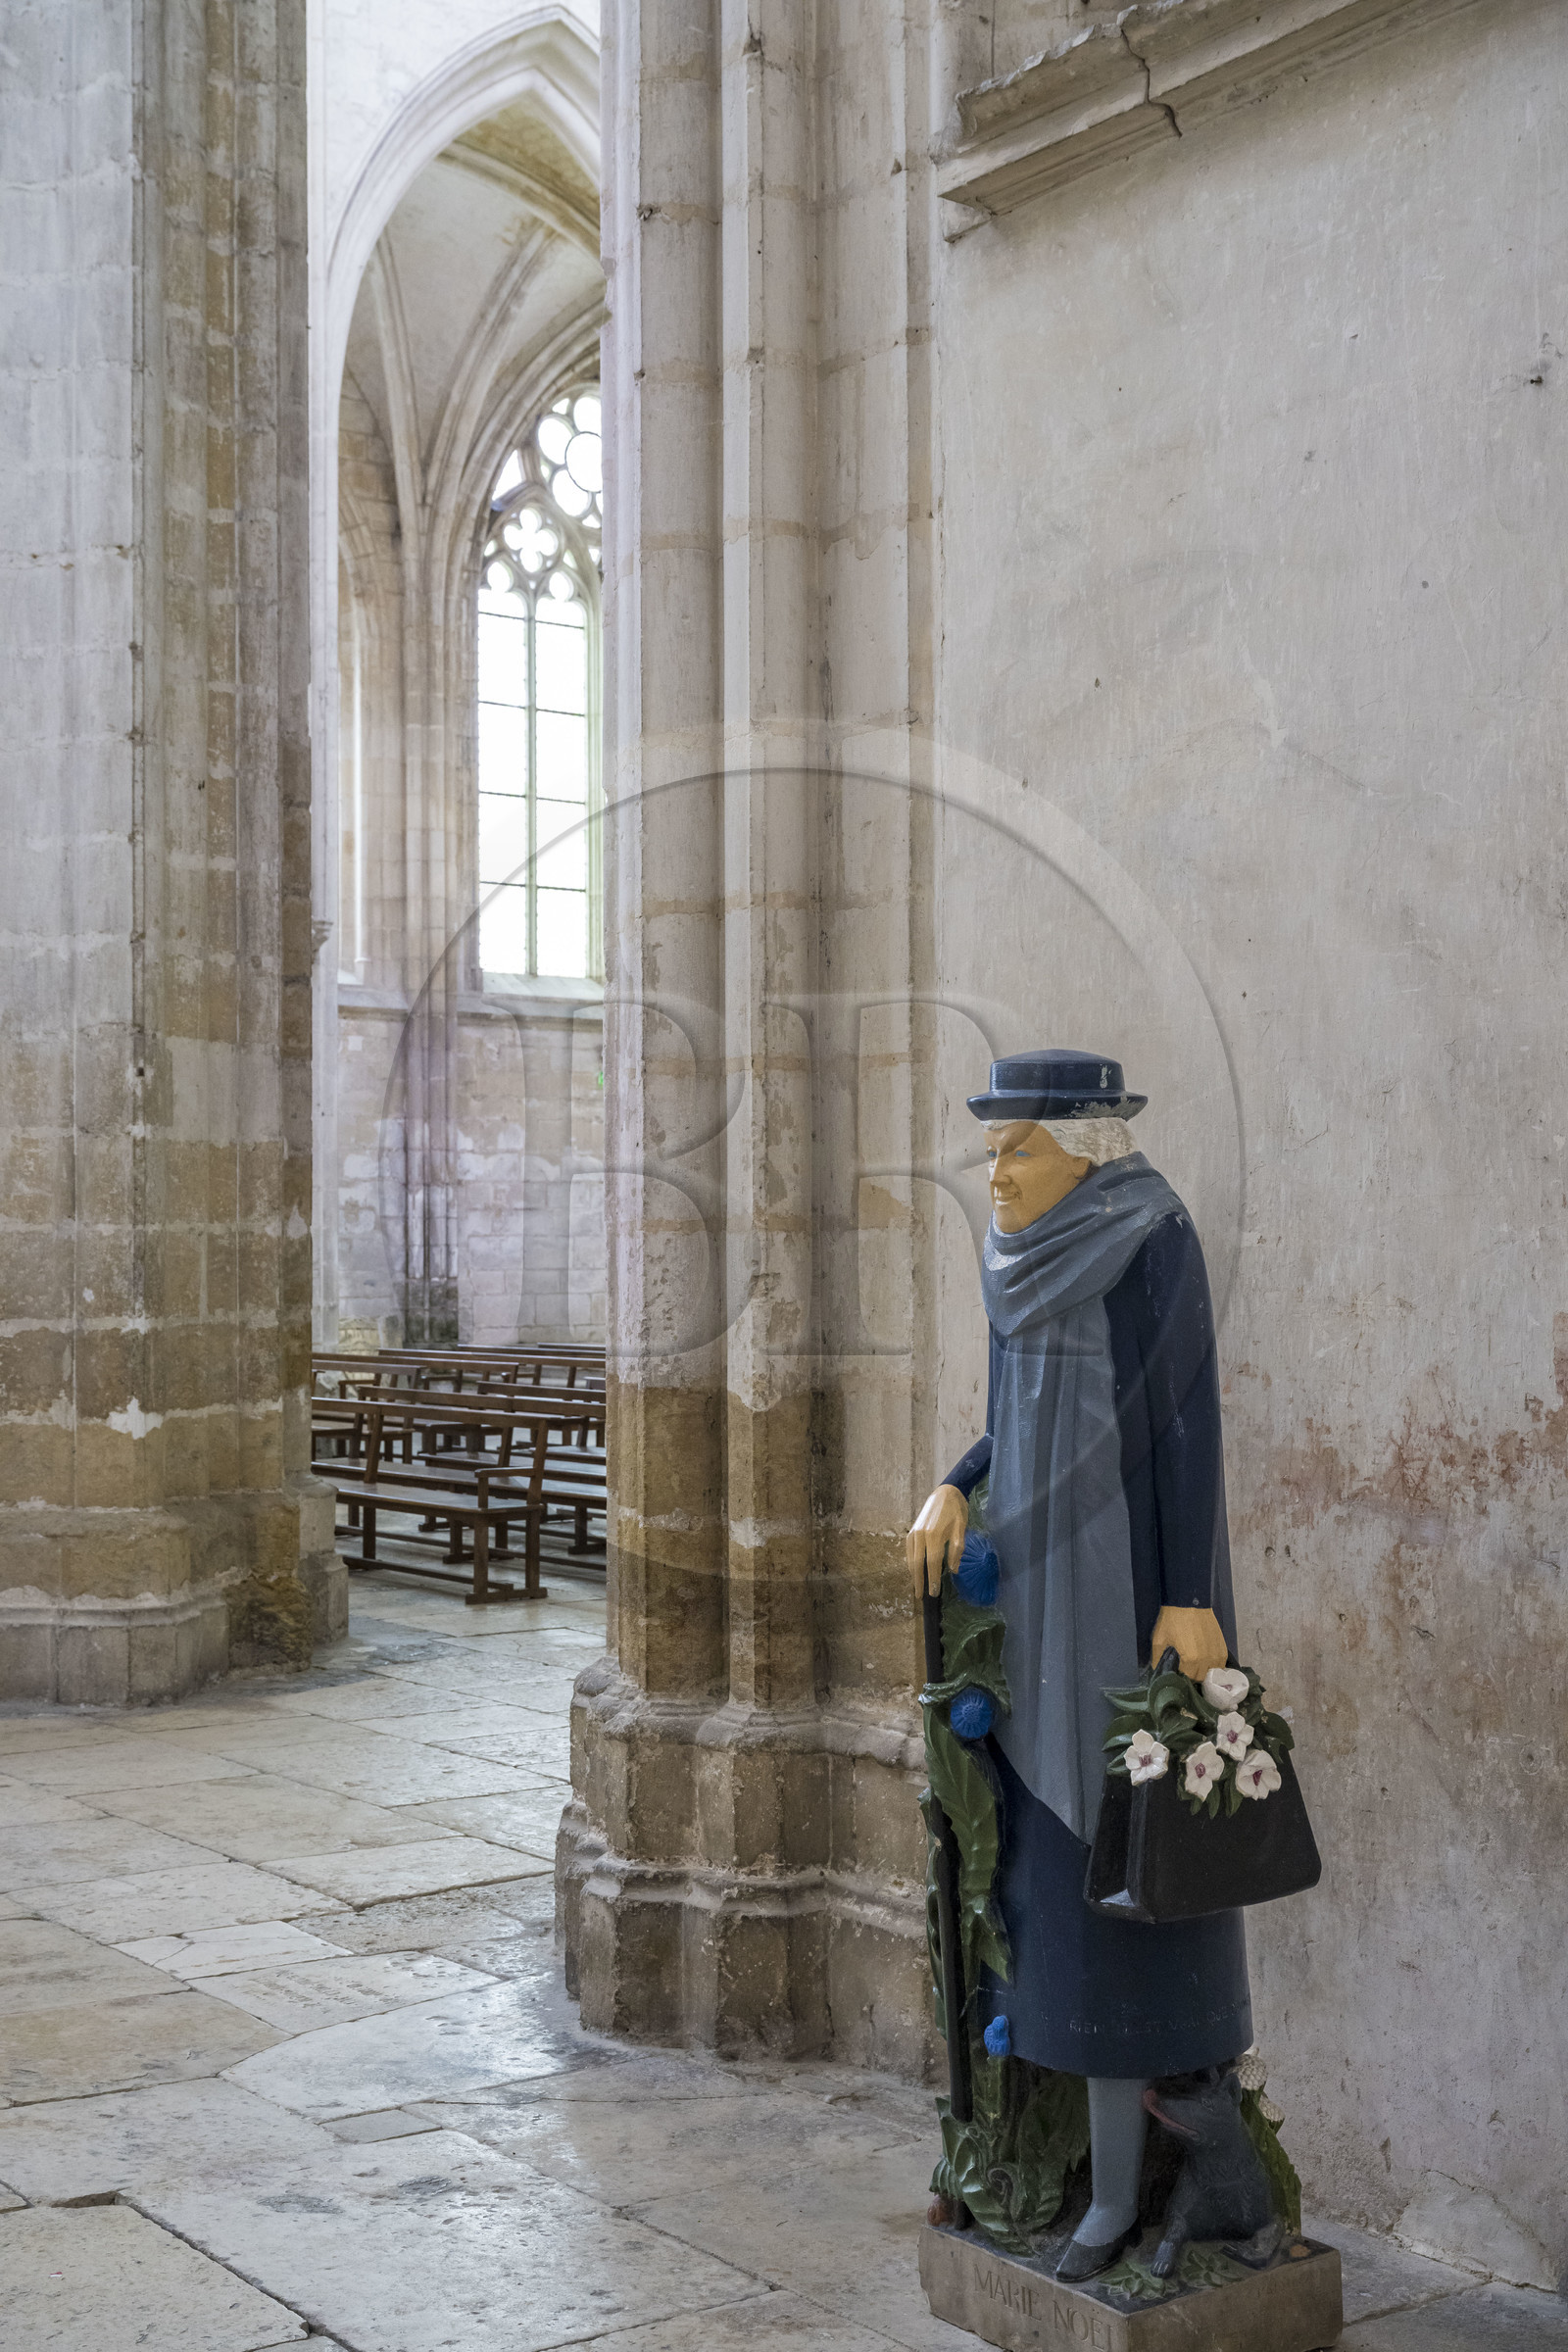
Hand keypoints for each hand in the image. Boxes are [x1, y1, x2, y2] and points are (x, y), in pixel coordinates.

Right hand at [907, 1484, 968, 1599]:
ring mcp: (914, 1532)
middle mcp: (921, 1535)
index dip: (933, 1579)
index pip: (932, 1563)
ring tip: (917, 1586)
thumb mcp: (961, 1530)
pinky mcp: (912, 1530)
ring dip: (913, 1573)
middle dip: (919, 1581)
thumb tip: (953, 1571)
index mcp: (935, 1535)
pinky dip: (910, 1561)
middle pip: (918, 1563)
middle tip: (921, 1596)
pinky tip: (914, 1569)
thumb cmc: (957, 1511)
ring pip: (911, 1557)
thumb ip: (957, 1551)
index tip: (934, 1593)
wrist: (946, 1492)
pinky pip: (909, 1550)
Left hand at [1150, 1606, 1227, 1679]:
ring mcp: (1217, 1653)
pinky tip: (1204, 1659)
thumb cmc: (1173, 1619)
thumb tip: (1157, 1671)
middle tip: (1184, 1668)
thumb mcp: (1159, 1640)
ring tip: (1195, 1664)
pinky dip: (1213, 1664)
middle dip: (1192, 1675)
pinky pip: (1220, 1664)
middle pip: (1201, 1678)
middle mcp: (1207, 1659)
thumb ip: (1157, 1659)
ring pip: (1212, 1673)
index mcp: (1192, 1660)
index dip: (1181, 1678)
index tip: (1176, 1672)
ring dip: (1204, 1671)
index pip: (1188, 1679)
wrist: (1188, 1601)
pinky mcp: (1222, 1647)